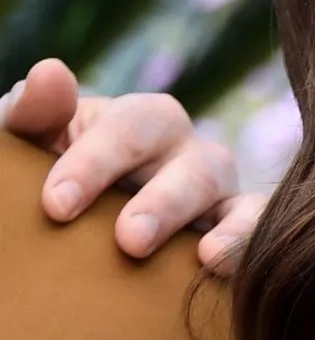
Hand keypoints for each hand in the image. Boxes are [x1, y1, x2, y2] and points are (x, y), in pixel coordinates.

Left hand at [0, 58, 266, 274]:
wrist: (74, 234)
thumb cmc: (50, 182)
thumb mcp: (33, 147)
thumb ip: (34, 114)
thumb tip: (50, 72)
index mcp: (137, 122)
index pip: (126, 129)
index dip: (95, 163)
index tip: (56, 205)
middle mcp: (185, 151)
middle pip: (191, 161)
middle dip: (162, 201)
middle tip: (130, 240)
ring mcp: (217, 192)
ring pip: (232, 194)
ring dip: (220, 224)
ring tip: (202, 256)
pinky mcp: (237, 231)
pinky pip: (256, 227)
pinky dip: (246, 241)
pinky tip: (222, 266)